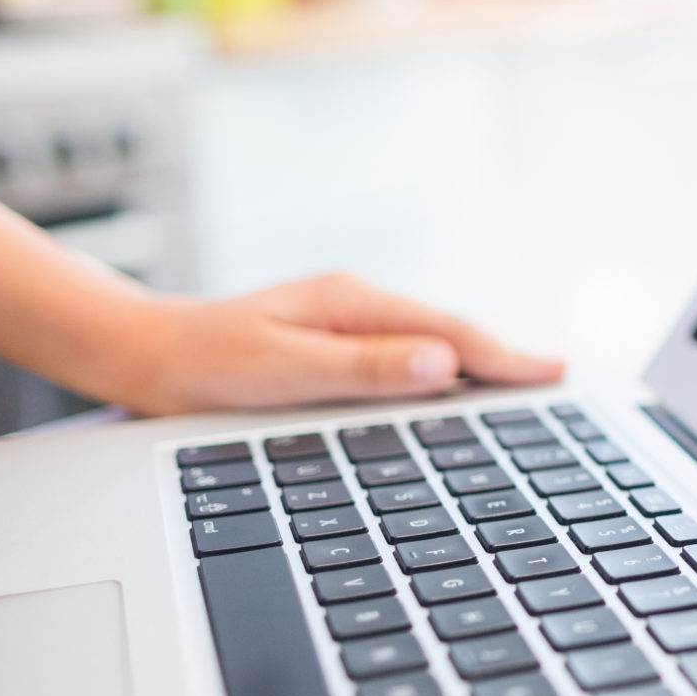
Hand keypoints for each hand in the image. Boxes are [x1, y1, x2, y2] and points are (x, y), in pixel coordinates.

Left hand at [101, 274, 563, 415]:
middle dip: (504, 358)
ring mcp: (345, 321)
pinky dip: (439, 371)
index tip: (553, 374)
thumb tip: (437, 364)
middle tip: (558, 380)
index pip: (447, 332)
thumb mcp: (280, 371)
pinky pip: (402, 355)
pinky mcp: (332, 342)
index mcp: (351, 303)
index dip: (505, 356)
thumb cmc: (200, 366)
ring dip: (475, 364)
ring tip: (522, 387)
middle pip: (448, 332)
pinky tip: (451, 391)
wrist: (138, 354)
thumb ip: (360, 368)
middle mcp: (355, 305)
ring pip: (428, 343)